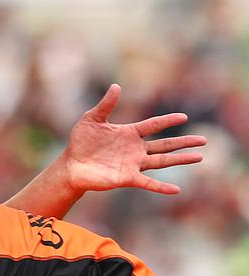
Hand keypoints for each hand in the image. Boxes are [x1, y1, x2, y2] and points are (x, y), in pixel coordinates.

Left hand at [62, 84, 205, 195]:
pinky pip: (148, 182)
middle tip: (203, 139)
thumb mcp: (92, 119)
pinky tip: (176, 189)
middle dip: (183, 142)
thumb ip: (106, 105)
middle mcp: (135, 149)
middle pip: (164, 144)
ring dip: (180, 160)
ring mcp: (133, 164)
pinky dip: (161, 187)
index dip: (167, 120)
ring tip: (199, 157)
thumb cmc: (81, 141)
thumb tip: (116, 86)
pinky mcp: (127, 178)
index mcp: (129, 133)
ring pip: (162, 161)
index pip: (153, 125)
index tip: (184, 117)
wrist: (71, 164)